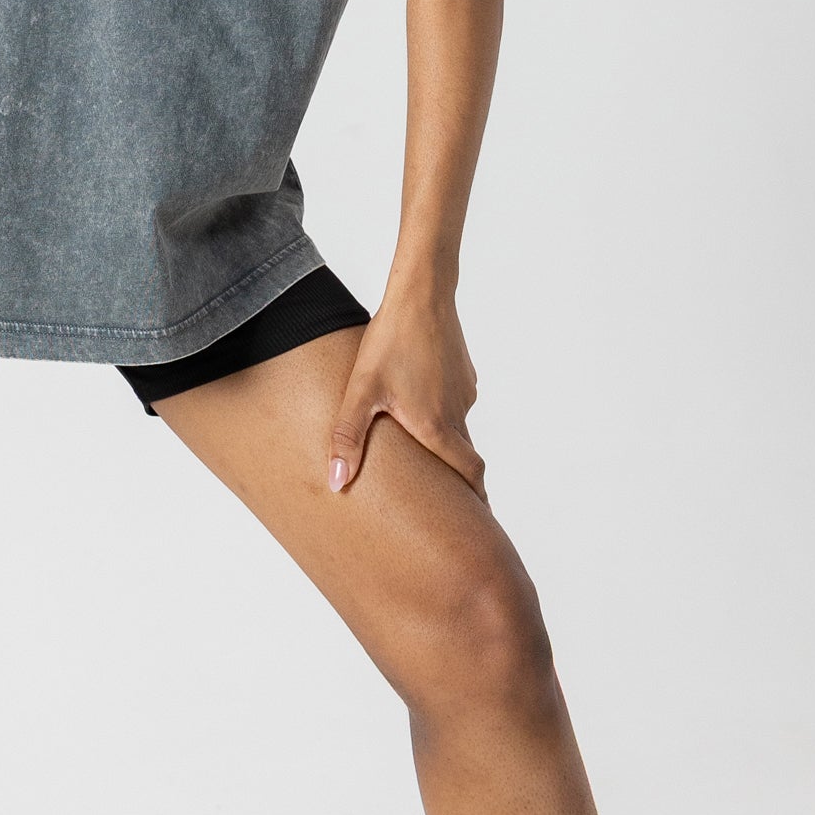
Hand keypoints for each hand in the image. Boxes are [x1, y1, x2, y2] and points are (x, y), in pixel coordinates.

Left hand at [327, 284, 485, 499]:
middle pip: (464, 455)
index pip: (468, 473)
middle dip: (457, 479)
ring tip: (416, 442)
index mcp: (436, 426)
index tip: (478, 521)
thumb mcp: (361, 391)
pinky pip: (455, 403)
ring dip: (444, 440)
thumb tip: (336, 482)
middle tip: (446, 498)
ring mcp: (464, 392)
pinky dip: (443, 412)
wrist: (422, 294)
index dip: (475, 500)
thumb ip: (347, 438)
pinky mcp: (465, 374)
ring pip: (458, 427)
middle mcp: (458, 413)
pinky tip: (417, 400)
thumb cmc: (390, 341)